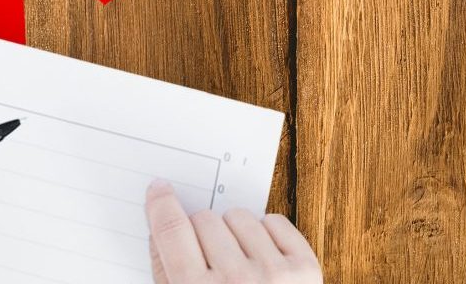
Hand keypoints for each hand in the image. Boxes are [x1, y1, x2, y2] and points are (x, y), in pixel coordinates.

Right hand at [145, 179, 319, 282]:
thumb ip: (166, 275)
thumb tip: (160, 231)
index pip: (171, 233)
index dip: (161, 206)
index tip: (160, 191)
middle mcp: (236, 282)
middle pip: (204, 220)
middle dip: (201, 232)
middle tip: (208, 258)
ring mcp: (274, 274)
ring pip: (239, 216)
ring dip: (234, 233)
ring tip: (238, 264)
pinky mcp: (305, 269)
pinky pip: (275, 221)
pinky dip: (266, 234)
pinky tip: (262, 260)